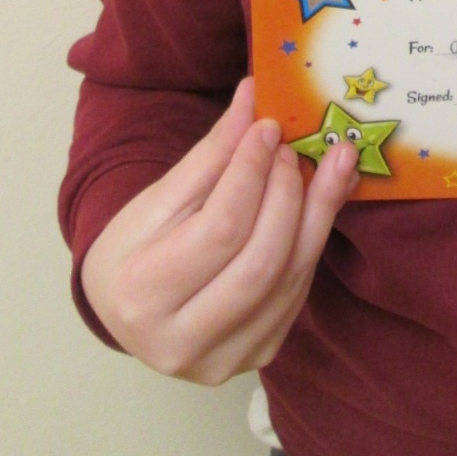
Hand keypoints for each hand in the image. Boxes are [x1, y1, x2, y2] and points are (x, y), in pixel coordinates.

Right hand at [80, 77, 358, 383]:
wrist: (127, 310)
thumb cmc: (136, 248)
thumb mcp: (159, 198)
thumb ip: (211, 153)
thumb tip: (253, 94)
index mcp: (142, 295)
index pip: (219, 229)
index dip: (252, 173)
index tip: (269, 128)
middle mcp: (180, 343)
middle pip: (261, 260)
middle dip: (289, 194)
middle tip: (293, 148)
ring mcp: (224, 361)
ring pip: (290, 279)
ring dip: (317, 214)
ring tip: (329, 164)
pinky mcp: (258, 357)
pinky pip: (299, 293)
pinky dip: (314, 241)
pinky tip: (323, 201)